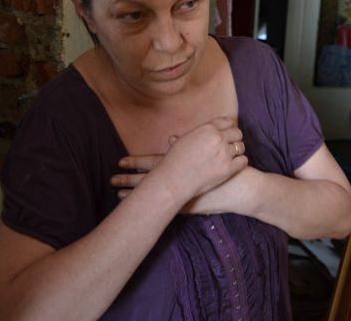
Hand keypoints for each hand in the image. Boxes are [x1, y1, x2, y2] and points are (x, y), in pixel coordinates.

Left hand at [111, 117, 247, 206]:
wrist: (240, 189)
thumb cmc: (226, 167)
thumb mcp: (209, 153)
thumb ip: (188, 145)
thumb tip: (170, 138)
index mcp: (180, 166)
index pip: (152, 163)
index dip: (135, 161)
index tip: (119, 161)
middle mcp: (178, 181)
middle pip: (148, 180)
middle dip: (128, 179)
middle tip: (110, 179)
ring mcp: (181, 196)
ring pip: (154, 197)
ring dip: (135, 196)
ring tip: (118, 196)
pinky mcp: (187, 208)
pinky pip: (165, 211)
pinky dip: (151, 210)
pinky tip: (140, 212)